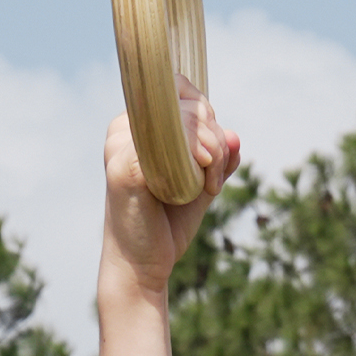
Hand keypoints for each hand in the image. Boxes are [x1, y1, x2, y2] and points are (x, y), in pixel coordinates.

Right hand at [102, 82, 237, 297]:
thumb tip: (234, 136)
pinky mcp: (124, 166)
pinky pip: (172, 141)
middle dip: (215, 137)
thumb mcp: (200, 183)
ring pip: (182, 117)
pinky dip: (197, 158)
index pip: (180, 89)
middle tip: (216, 178)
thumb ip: (218, 159)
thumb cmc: (167, 224)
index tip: (214, 155)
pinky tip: (202, 187)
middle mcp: (123, 127)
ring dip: (212, 151)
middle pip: (185, 101)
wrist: (143, 267)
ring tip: (210, 186)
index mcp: (137, 124)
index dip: (206, 114)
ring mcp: (121, 144)